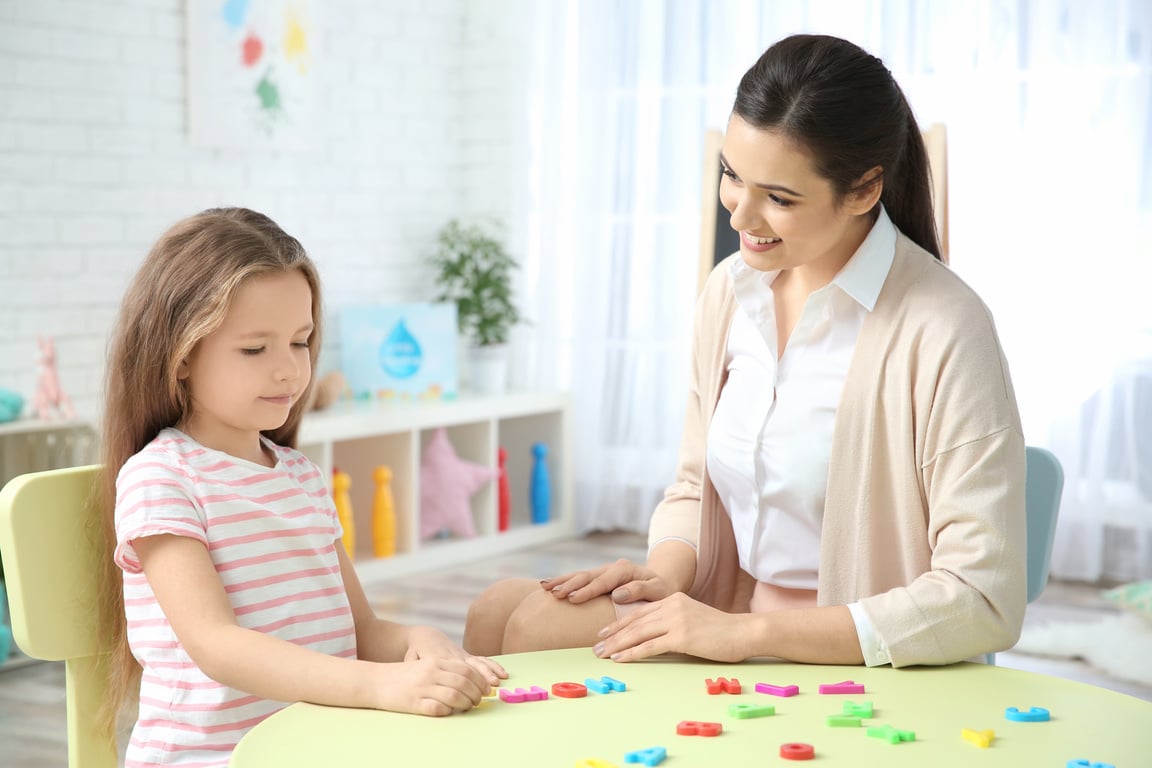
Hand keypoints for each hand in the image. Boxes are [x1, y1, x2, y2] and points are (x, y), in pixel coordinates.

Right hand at [370, 657, 492, 715]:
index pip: (466, 670)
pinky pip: (437, 708)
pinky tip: (449, 712)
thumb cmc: (404, 675)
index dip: (480, 680)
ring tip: (467, 707)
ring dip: (465, 704)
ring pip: (454, 695)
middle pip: (463, 682)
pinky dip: (447, 711)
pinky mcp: (414, 703)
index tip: (486, 689)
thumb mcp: (426, 666)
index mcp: (435, 662)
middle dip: (476, 694)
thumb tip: (470, 681)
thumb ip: (445, 670)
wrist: (376, 681)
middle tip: (478, 701)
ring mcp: (422, 687)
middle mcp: (431, 673)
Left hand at [403, 625, 507, 685]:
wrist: (426, 636)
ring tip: (498, 681)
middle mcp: (454, 657)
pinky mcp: (467, 656)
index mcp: (440, 659)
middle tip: (490, 687)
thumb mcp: (411, 658)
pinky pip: (482, 660)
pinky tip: (503, 674)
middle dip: (481, 677)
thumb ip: (413, 666)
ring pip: (478, 663)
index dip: (464, 681)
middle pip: (470, 667)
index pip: (455, 670)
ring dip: (489, 672)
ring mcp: (462, 655)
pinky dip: (493, 666)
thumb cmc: (416, 650)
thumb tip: (416, 674)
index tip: (472, 690)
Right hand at [541, 558, 676, 605]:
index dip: (588, 590)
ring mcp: (603, 572)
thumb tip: (618, 594)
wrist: (661, 584)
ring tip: (545, 587)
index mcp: (626, 570)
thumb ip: (641, 590)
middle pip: (587, 576)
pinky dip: (563, 581)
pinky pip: (578, 579)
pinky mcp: (598, 578)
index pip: (604, 581)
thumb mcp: (659, 591)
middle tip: (555, 594)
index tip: (574, 598)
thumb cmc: (661, 591)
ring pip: (579, 575)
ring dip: (562, 581)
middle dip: (570, 584)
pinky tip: (547, 585)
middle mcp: (612, 568)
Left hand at [592, 592, 749, 662]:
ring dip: (617, 645)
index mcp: (673, 599)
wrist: (744, 632)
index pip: (639, 612)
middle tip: (595, 647)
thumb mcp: (693, 617)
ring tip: (602, 655)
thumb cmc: (721, 630)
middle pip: (635, 622)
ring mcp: (676, 620)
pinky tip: (620, 659)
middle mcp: (671, 605)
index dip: (619, 623)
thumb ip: (674, 621)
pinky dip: (632, 653)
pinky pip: (650, 646)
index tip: (604, 633)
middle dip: (612, 635)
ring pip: (638, 633)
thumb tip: (654, 635)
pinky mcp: (682, 636)